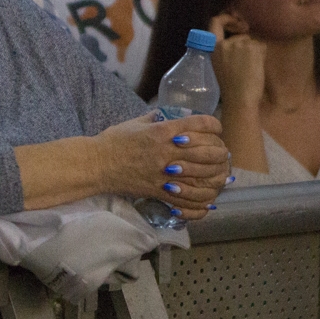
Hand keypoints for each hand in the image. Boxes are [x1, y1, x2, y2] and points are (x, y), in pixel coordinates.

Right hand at [96, 112, 228, 218]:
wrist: (96, 164)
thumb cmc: (114, 141)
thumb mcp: (136, 122)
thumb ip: (155, 119)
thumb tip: (168, 116)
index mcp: (162, 131)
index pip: (199, 124)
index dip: (213, 125)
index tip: (216, 128)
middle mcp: (167, 152)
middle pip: (207, 152)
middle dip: (220, 152)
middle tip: (223, 153)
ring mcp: (164, 174)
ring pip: (201, 177)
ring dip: (215, 176)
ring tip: (221, 175)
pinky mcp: (158, 191)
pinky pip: (186, 200)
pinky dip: (200, 203)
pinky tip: (209, 201)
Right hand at [208, 13, 264, 109]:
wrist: (240, 99)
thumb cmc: (231, 87)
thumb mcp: (220, 64)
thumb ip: (225, 49)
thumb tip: (240, 36)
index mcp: (214, 48)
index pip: (215, 21)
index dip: (227, 18)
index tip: (237, 24)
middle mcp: (225, 43)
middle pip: (240, 35)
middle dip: (247, 45)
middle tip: (249, 60)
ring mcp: (239, 44)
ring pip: (252, 41)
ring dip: (255, 52)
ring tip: (251, 68)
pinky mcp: (253, 48)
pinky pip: (261, 45)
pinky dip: (262, 55)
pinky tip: (257, 67)